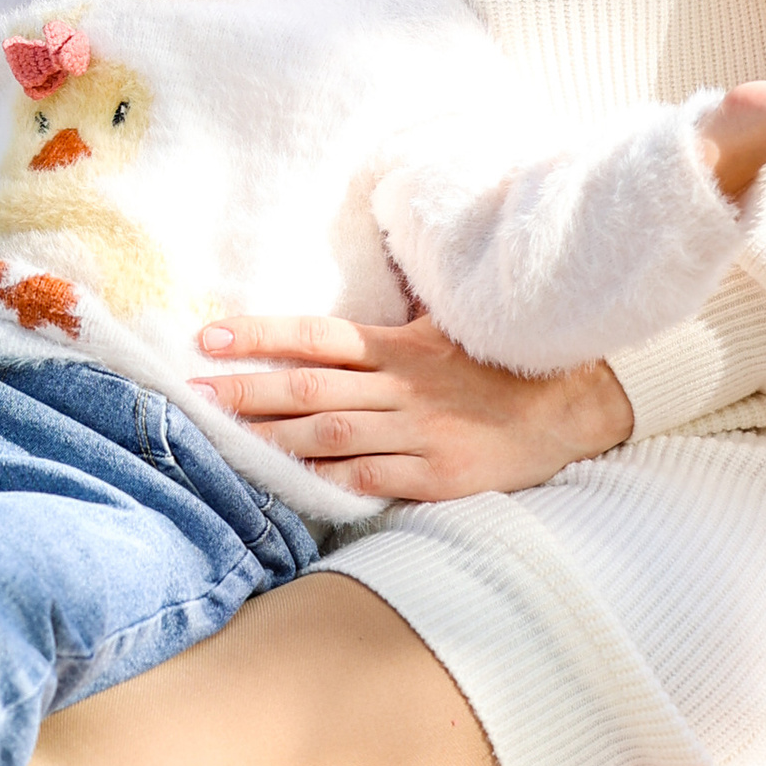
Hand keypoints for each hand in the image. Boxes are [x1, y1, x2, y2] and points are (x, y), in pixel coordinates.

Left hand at [187, 312, 633, 506]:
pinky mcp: (438, 476)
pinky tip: (291, 484)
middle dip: (244, 391)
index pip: (315, 335)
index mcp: (400, 346)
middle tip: (192, 395)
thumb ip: (399, 312)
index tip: (207, 337)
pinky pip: (371, 480)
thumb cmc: (503, 364)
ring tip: (223, 440)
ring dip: (271, 439)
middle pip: (307, 389)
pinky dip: (329, 482)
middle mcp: (402, 388)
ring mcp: (418, 434)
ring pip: (328, 437)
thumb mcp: (451, 323)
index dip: (259, 334)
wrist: (574, 409)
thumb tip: (358, 281)